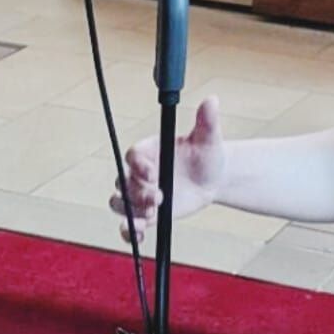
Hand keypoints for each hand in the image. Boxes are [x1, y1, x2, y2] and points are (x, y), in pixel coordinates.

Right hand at [110, 94, 227, 243]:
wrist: (212, 178)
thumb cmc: (206, 155)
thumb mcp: (208, 139)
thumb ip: (206, 121)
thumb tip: (212, 100)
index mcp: (148, 151)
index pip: (132, 157)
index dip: (137, 166)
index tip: (152, 173)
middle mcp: (139, 173)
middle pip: (122, 183)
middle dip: (136, 193)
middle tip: (158, 197)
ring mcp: (140, 194)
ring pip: (121, 204)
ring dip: (131, 212)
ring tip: (152, 214)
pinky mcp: (147, 213)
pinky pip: (130, 224)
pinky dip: (129, 231)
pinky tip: (139, 234)